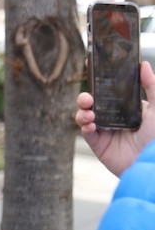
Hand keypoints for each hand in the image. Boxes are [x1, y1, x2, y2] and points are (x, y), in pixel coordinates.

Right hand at [76, 61, 154, 175]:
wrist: (152, 165)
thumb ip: (151, 86)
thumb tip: (143, 64)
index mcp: (126, 107)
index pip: (109, 90)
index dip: (98, 79)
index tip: (90, 66)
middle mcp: (114, 117)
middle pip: (92, 102)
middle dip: (85, 97)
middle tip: (88, 98)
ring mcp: (105, 130)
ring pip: (84, 115)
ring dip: (82, 111)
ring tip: (89, 112)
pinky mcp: (98, 144)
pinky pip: (86, 132)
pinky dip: (85, 126)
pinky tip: (91, 125)